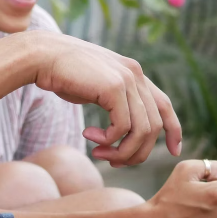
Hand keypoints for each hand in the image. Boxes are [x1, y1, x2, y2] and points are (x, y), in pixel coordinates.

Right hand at [26, 32, 181, 165]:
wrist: (41, 56)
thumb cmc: (62, 74)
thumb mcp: (96, 87)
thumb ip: (114, 101)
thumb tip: (124, 130)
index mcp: (133, 73)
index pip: (164, 104)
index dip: (173, 129)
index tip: (174, 150)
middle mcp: (135, 74)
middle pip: (153, 126)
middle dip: (136, 151)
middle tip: (112, 161)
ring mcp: (126, 79)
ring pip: (141, 130)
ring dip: (121, 151)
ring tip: (99, 153)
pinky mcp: (113, 88)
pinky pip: (122, 127)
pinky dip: (108, 140)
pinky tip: (88, 136)